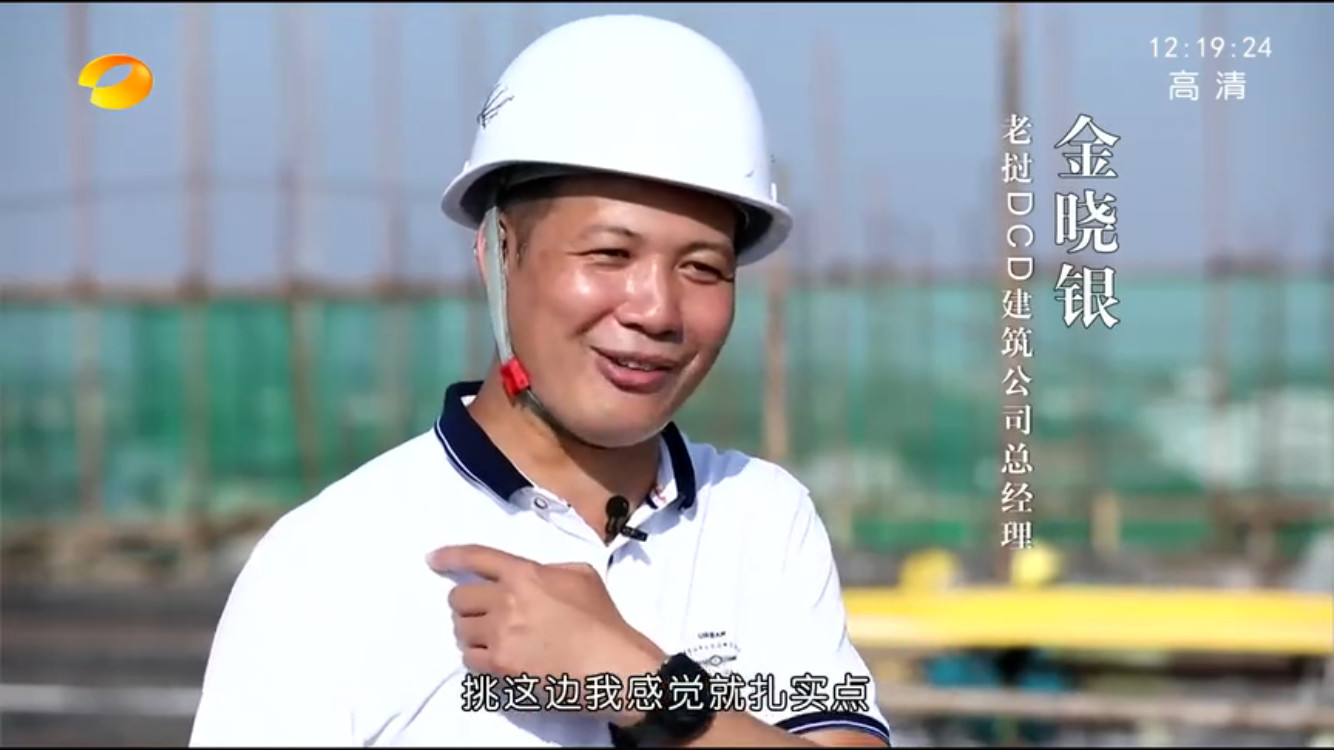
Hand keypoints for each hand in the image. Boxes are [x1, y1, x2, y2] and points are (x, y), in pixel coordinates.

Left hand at [426, 544, 664, 721]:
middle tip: (481, 613)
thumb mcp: (582, 575)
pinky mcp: (499, 665)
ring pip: (460, 630)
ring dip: (471, 632)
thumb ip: (549, 570)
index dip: (450, 556)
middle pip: (458, 598)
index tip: (432, 560)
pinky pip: (469, 659)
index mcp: (524, 573)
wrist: (608, 664)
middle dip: (466, 604)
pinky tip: (493, 657)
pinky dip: (477, 657)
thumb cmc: (601, 619)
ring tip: (490, 637)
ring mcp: (499, 634)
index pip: (476, 557)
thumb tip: (535, 576)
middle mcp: (505, 600)